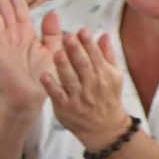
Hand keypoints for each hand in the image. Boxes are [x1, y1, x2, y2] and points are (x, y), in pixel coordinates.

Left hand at [37, 25, 130, 150]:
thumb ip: (108, 55)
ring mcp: (78, 97)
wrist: (105, 127)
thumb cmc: (107, 97)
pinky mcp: (65, 108)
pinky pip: (57, 95)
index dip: (88, 43)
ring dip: (63, 65)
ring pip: (70, 79)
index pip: (95, 56)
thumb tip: (104, 35)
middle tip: (67, 37)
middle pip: (83, 65)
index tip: (82, 31)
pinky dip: (51, 86)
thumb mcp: (114, 76)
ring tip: (57, 52)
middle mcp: (92, 85)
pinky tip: (44, 75)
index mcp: (104, 75)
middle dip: (76, 50)